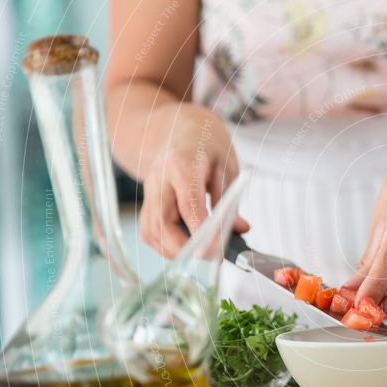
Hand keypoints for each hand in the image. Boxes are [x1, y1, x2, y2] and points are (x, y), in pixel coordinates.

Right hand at [139, 105, 248, 257]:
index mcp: (182, 163)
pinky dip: (166, 245)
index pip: (188, 205)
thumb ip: (231, 199)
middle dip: (185, 249)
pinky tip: (187, 245)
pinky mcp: (146, 202)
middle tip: (211, 259)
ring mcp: (148, 191)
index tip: (218, 251)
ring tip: (202, 254)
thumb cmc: (207, 142)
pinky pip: (150, 231)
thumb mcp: (228, 164)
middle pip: (161, 224)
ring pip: (151, 232)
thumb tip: (240, 230)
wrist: (177, 126)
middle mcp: (159, 179)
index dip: (202, 232)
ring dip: (175, 251)